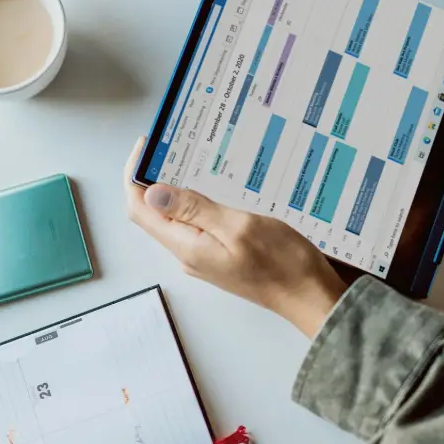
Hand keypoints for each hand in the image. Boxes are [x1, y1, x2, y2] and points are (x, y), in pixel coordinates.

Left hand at [125, 139, 345, 337]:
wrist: (309, 297)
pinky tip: (212, 186)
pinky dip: (195, 203)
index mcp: (186, 247)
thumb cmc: (282, 264)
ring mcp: (202, 257)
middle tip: (170, 146)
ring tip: (189, 159)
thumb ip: (194, 210)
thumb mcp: (238, 227)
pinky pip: (196, 225)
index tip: (145, 146)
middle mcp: (188, 254)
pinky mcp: (218, 256)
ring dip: (176, 189)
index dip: (134, 176)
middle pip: (153, 213)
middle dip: (153, 178)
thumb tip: (152, 192)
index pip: (140, 209)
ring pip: (176, 218)